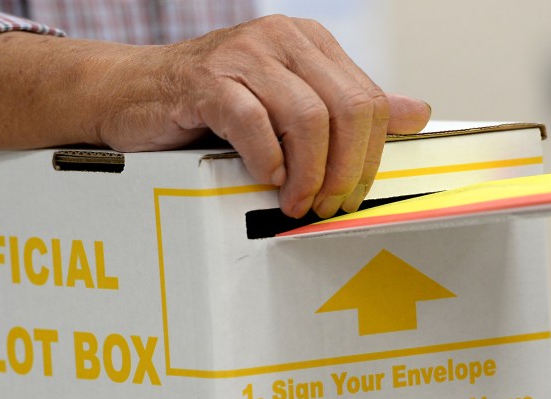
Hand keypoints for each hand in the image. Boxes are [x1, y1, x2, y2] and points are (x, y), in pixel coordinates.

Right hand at [0, 16, 430, 218]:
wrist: (135, 94)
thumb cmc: (213, 105)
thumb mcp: (290, 104)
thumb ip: (349, 108)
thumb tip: (416, 113)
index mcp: (311, 45)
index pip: (368, 102)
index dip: (368, 158)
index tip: (350, 194)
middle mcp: (282, 41)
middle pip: (346, 110)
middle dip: (345, 170)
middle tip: (326, 206)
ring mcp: (244, 56)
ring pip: (308, 117)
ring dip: (308, 174)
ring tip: (295, 202)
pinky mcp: (206, 80)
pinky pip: (252, 122)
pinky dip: (266, 159)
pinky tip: (264, 179)